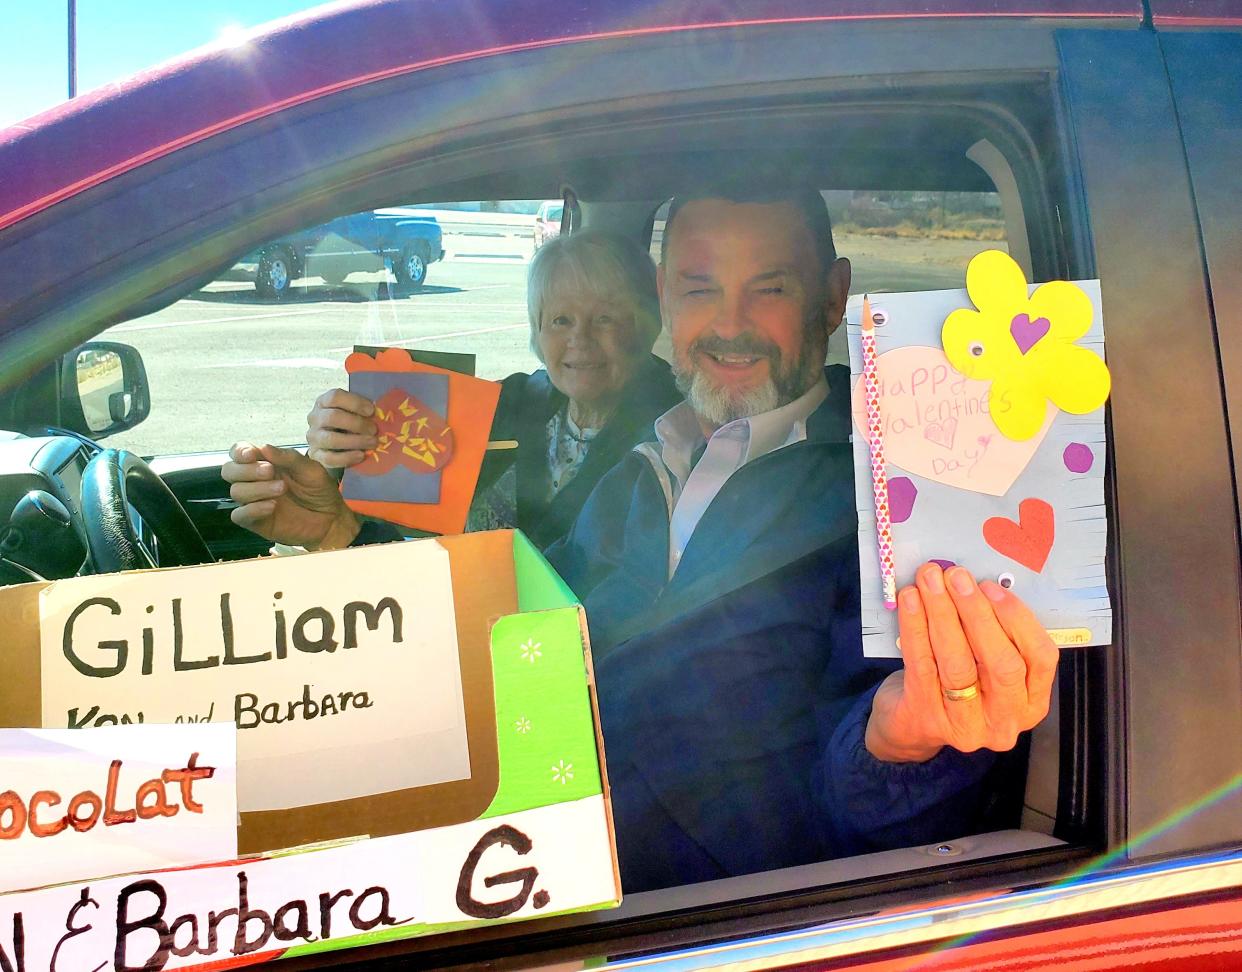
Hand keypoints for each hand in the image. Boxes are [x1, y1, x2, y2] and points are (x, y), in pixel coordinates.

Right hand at [222, 442, 360, 549]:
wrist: (330, 518)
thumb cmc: (319, 490)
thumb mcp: (310, 469)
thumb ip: (288, 458)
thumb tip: (264, 447)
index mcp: (264, 462)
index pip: (239, 452)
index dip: (239, 451)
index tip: (251, 454)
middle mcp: (254, 480)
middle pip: (229, 470)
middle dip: (246, 470)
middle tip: (270, 471)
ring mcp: (253, 501)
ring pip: (236, 491)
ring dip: (257, 489)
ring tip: (282, 489)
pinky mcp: (255, 521)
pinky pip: (239, 515)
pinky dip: (252, 510)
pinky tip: (272, 506)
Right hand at [306, 389, 377, 468]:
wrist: (330, 445)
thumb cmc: (345, 423)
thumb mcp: (351, 412)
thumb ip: (362, 411)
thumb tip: (381, 415)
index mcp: (323, 402)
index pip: (335, 397)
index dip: (355, 403)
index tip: (371, 410)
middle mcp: (315, 418)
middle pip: (333, 417)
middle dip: (357, 423)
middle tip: (374, 430)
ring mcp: (313, 437)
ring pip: (331, 439)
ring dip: (355, 441)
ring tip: (372, 443)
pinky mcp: (316, 455)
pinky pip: (330, 458)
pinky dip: (347, 457)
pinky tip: (361, 456)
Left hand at [865, 562, 1059, 763]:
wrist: (911, 726)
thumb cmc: (954, 684)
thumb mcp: (985, 666)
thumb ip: (993, 634)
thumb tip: (976, 584)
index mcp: (1031, 702)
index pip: (1040, 657)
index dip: (1017, 618)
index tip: (990, 587)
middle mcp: (1006, 720)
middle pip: (1001, 663)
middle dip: (977, 613)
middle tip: (957, 577)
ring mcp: (968, 725)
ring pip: (959, 664)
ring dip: (943, 614)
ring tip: (930, 581)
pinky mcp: (928, 718)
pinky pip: (922, 665)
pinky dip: (915, 627)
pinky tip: (911, 601)